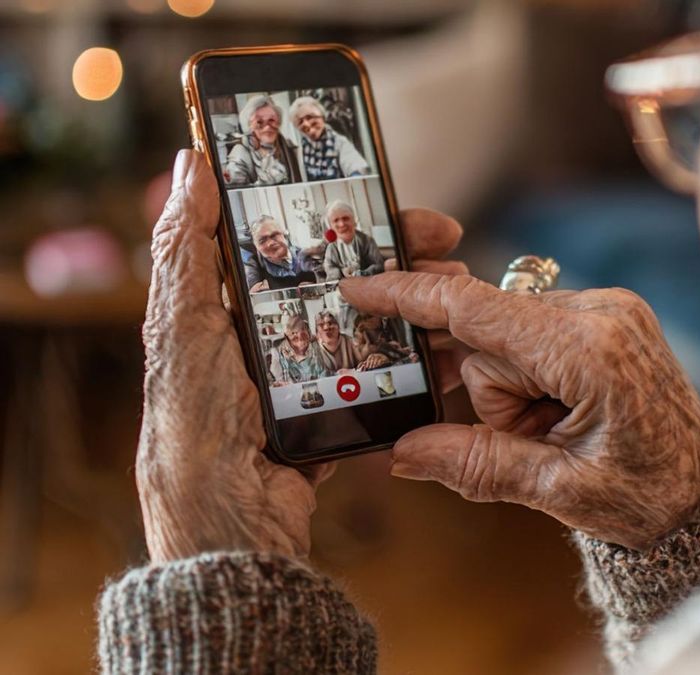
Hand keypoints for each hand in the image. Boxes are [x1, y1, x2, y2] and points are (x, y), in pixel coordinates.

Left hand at [136, 150, 468, 562]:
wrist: (227, 523)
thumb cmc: (193, 420)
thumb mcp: (183, 324)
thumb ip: (187, 248)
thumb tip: (192, 162)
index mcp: (240, 308)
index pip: (304, 244)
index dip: (352, 218)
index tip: (398, 201)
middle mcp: (279, 338)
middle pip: (353, 281)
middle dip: (404, 260)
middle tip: (449, 246)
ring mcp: (314, 379)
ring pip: (379, 328)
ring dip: (423, 309)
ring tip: (460, 295)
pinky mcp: (339, 418)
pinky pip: (388, 382)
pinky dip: (420, 366)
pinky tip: (450, 355)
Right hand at [339, 274, 699, 549]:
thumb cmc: (650, 495)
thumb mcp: (560, 490)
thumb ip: (477, 465)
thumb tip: (403, 453)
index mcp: (590, 352)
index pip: (478, 310)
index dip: (411, 297)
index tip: (360, 285)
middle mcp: (602, 313)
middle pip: (489, 333)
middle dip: (493, 393)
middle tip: (537, 437)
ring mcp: (609, 308)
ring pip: (509, 335)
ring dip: (515, 389)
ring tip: (560, 431)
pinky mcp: (608, 316)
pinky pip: (535, 333)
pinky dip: (532, 375)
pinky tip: (563, 412)